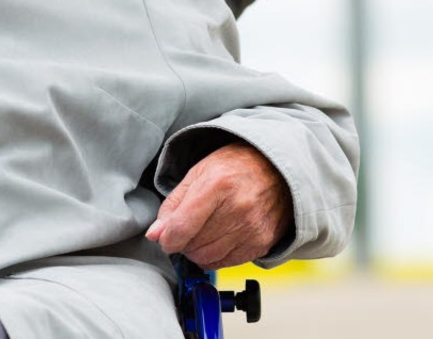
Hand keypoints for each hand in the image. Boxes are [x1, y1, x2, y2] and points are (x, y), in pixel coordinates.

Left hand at [146, 142, 291, 268]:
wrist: (276, 168)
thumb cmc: (235, 167)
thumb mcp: (198, 173)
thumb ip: (173, 204)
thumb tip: (156, 234)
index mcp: (218, 184)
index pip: (182, 227)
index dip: (167, 238)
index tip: (165, 237)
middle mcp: (238, 207)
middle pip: (193, 245)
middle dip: (183, 242)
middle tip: (188, 228)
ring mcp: (252, 227)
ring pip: (207, 258)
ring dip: (198, 251)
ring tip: (204, 232)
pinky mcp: (262, 242)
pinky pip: (226, 263)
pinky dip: (216, 256)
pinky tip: (219, 238)